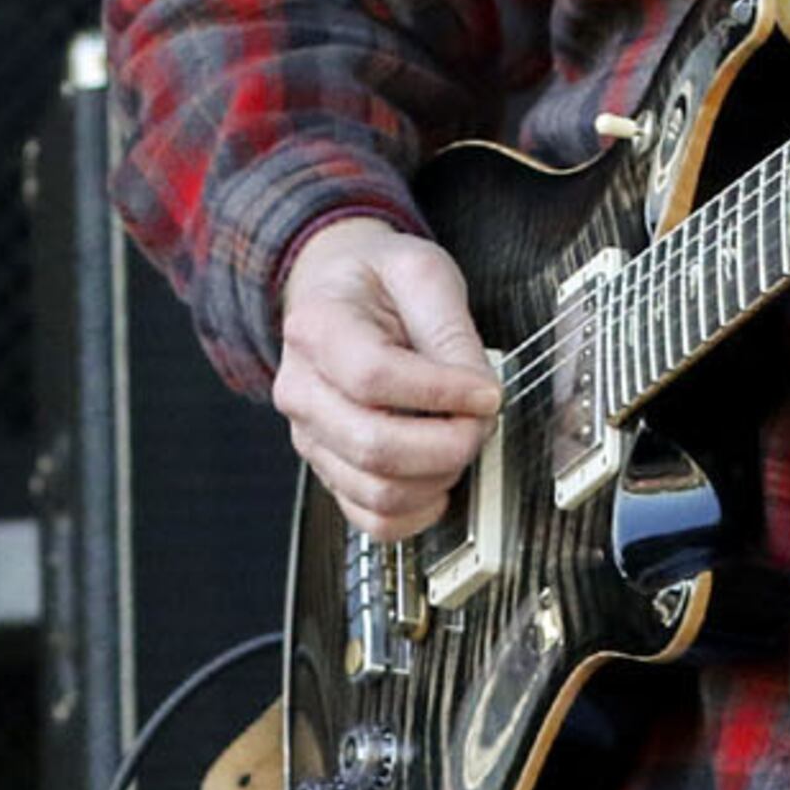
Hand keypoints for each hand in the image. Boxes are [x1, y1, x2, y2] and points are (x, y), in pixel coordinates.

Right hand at [272, 215, 500, 541]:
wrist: (335, 291)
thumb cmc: (376, 281)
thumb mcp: (421, 272)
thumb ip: (451, 331)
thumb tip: (479, 395)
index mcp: (316, 328)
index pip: (375, 378)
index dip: (442, 393)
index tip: (487, 391)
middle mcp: (302, 389)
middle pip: (373, 445)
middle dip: (448, 443)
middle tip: (483, 421)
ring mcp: (311, 435)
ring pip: (374, 490)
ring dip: (438, 477)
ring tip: (463, 440)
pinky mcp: (328, 467)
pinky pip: (369, 517)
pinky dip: (416, 512)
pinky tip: (441, 482)